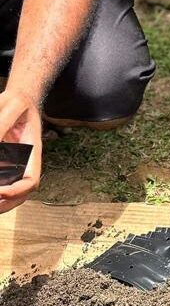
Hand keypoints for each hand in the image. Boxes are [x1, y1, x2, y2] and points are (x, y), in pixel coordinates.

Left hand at [0, 89, 42, 213]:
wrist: (17, 101)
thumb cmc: (17, 102)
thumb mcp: (11, 106)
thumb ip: (1, 126)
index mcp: (31, 152)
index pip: (31, 180)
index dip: (16, 190)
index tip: (0, 191)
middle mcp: (22, 163)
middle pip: (20, 195)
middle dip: (4, 204)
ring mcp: (11, 165)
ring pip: (8, 193)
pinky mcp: (2, 164)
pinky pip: (2, 180)